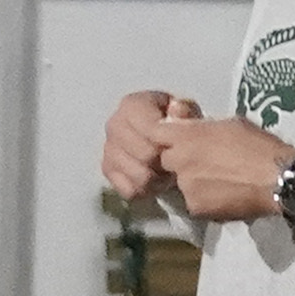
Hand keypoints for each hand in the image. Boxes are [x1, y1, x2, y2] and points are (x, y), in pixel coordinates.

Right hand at [97, 87, 200, 207]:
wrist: (164, 141)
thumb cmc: (175, 124)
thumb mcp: (186, 112)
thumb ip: (184, 109)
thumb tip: (177, 109)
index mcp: (132, 105)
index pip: (148, 126)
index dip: (164, 138)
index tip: (175, 144)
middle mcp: (115, 124)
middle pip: (144, 154)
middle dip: (164, 162)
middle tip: (174, 161)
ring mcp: (109, 149)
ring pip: (138, 176)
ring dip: (158, 179)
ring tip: (166, 171)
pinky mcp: (108, 171)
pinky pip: (129, 190)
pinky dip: (145, 190)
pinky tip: (154, 180)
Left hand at [148, 116, 294, 224]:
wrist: (278, 179)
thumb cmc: (260, 146)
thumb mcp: (230, 124)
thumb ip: (203, 128)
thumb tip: (193, 129)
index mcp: (187, 136)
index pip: (157, 133)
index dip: (167, 137)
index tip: (177, 140)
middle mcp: (180, 160)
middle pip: (167, 160)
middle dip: (180, 160)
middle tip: (205, 162)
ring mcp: (186, 186)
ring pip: (181, 182)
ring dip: (193, 181)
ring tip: (221, 181)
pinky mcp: (195, 208)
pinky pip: (193, 201)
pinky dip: (204, 200)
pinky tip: (224, 196)